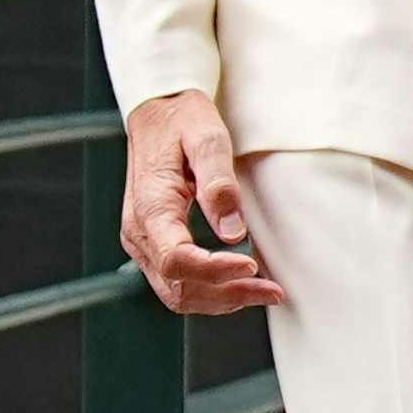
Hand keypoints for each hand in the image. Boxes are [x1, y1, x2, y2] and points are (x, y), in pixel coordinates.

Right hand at [119, 91, 280, 312]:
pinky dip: (210, 290)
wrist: (157, 112)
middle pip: (178, 286)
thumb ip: (219, 183)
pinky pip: (177, 281)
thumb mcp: (206, 138)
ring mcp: (143, 241)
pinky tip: (243, 282)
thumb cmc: (183, 121)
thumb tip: (233, 232)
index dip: (216, 270)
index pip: (177, 259)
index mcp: (150, 207)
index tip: (254, 266)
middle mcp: (139, 231)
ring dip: (221, 299)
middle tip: (273, 290)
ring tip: (265, 291)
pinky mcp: (154, 244)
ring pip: (176, 293)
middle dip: (227, 295)